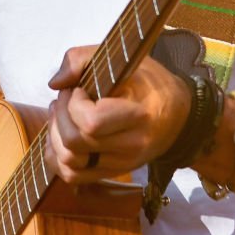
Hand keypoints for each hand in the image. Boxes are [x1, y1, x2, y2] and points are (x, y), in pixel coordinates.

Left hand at [46, 45, 190, 182]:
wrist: (178, 116)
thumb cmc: (149, 82)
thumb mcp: (123, 57)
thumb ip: (83, 58)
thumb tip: (55, 83)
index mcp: (139, 114)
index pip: (92, 123)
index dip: (74, 105)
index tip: (79, 89)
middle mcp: (132, 145)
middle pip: (75, 144)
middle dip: (60, 118)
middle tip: (65, 100)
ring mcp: (122, 163)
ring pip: (70, 164)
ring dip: (55, 137)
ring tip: (62, 116)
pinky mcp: (113, 172)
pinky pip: (74, 177)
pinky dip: (58, 158)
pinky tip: (61, 137)